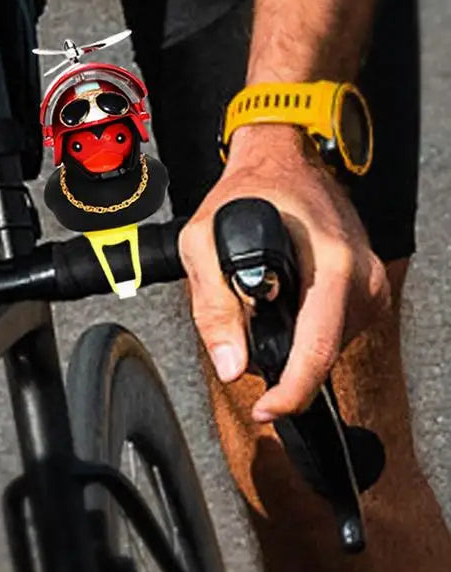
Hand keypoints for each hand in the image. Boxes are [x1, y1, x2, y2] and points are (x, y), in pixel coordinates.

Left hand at [178, 124, 390, 421]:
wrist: (284, 160)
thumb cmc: (248, 192)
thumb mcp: (201, 240)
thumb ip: (212, 305)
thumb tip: (231, 364)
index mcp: (330, 264)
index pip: (318, 349)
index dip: (290, 391)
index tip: (267, 410)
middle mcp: (361, 276)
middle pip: (322, 354)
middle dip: (280, 360)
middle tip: (242, 328)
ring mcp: (370, 283)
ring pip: (327, 346)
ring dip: (290, 340)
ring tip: (261, 299)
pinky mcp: (367, 289)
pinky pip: (334, 330)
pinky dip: (303, 327)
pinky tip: (283, 298)